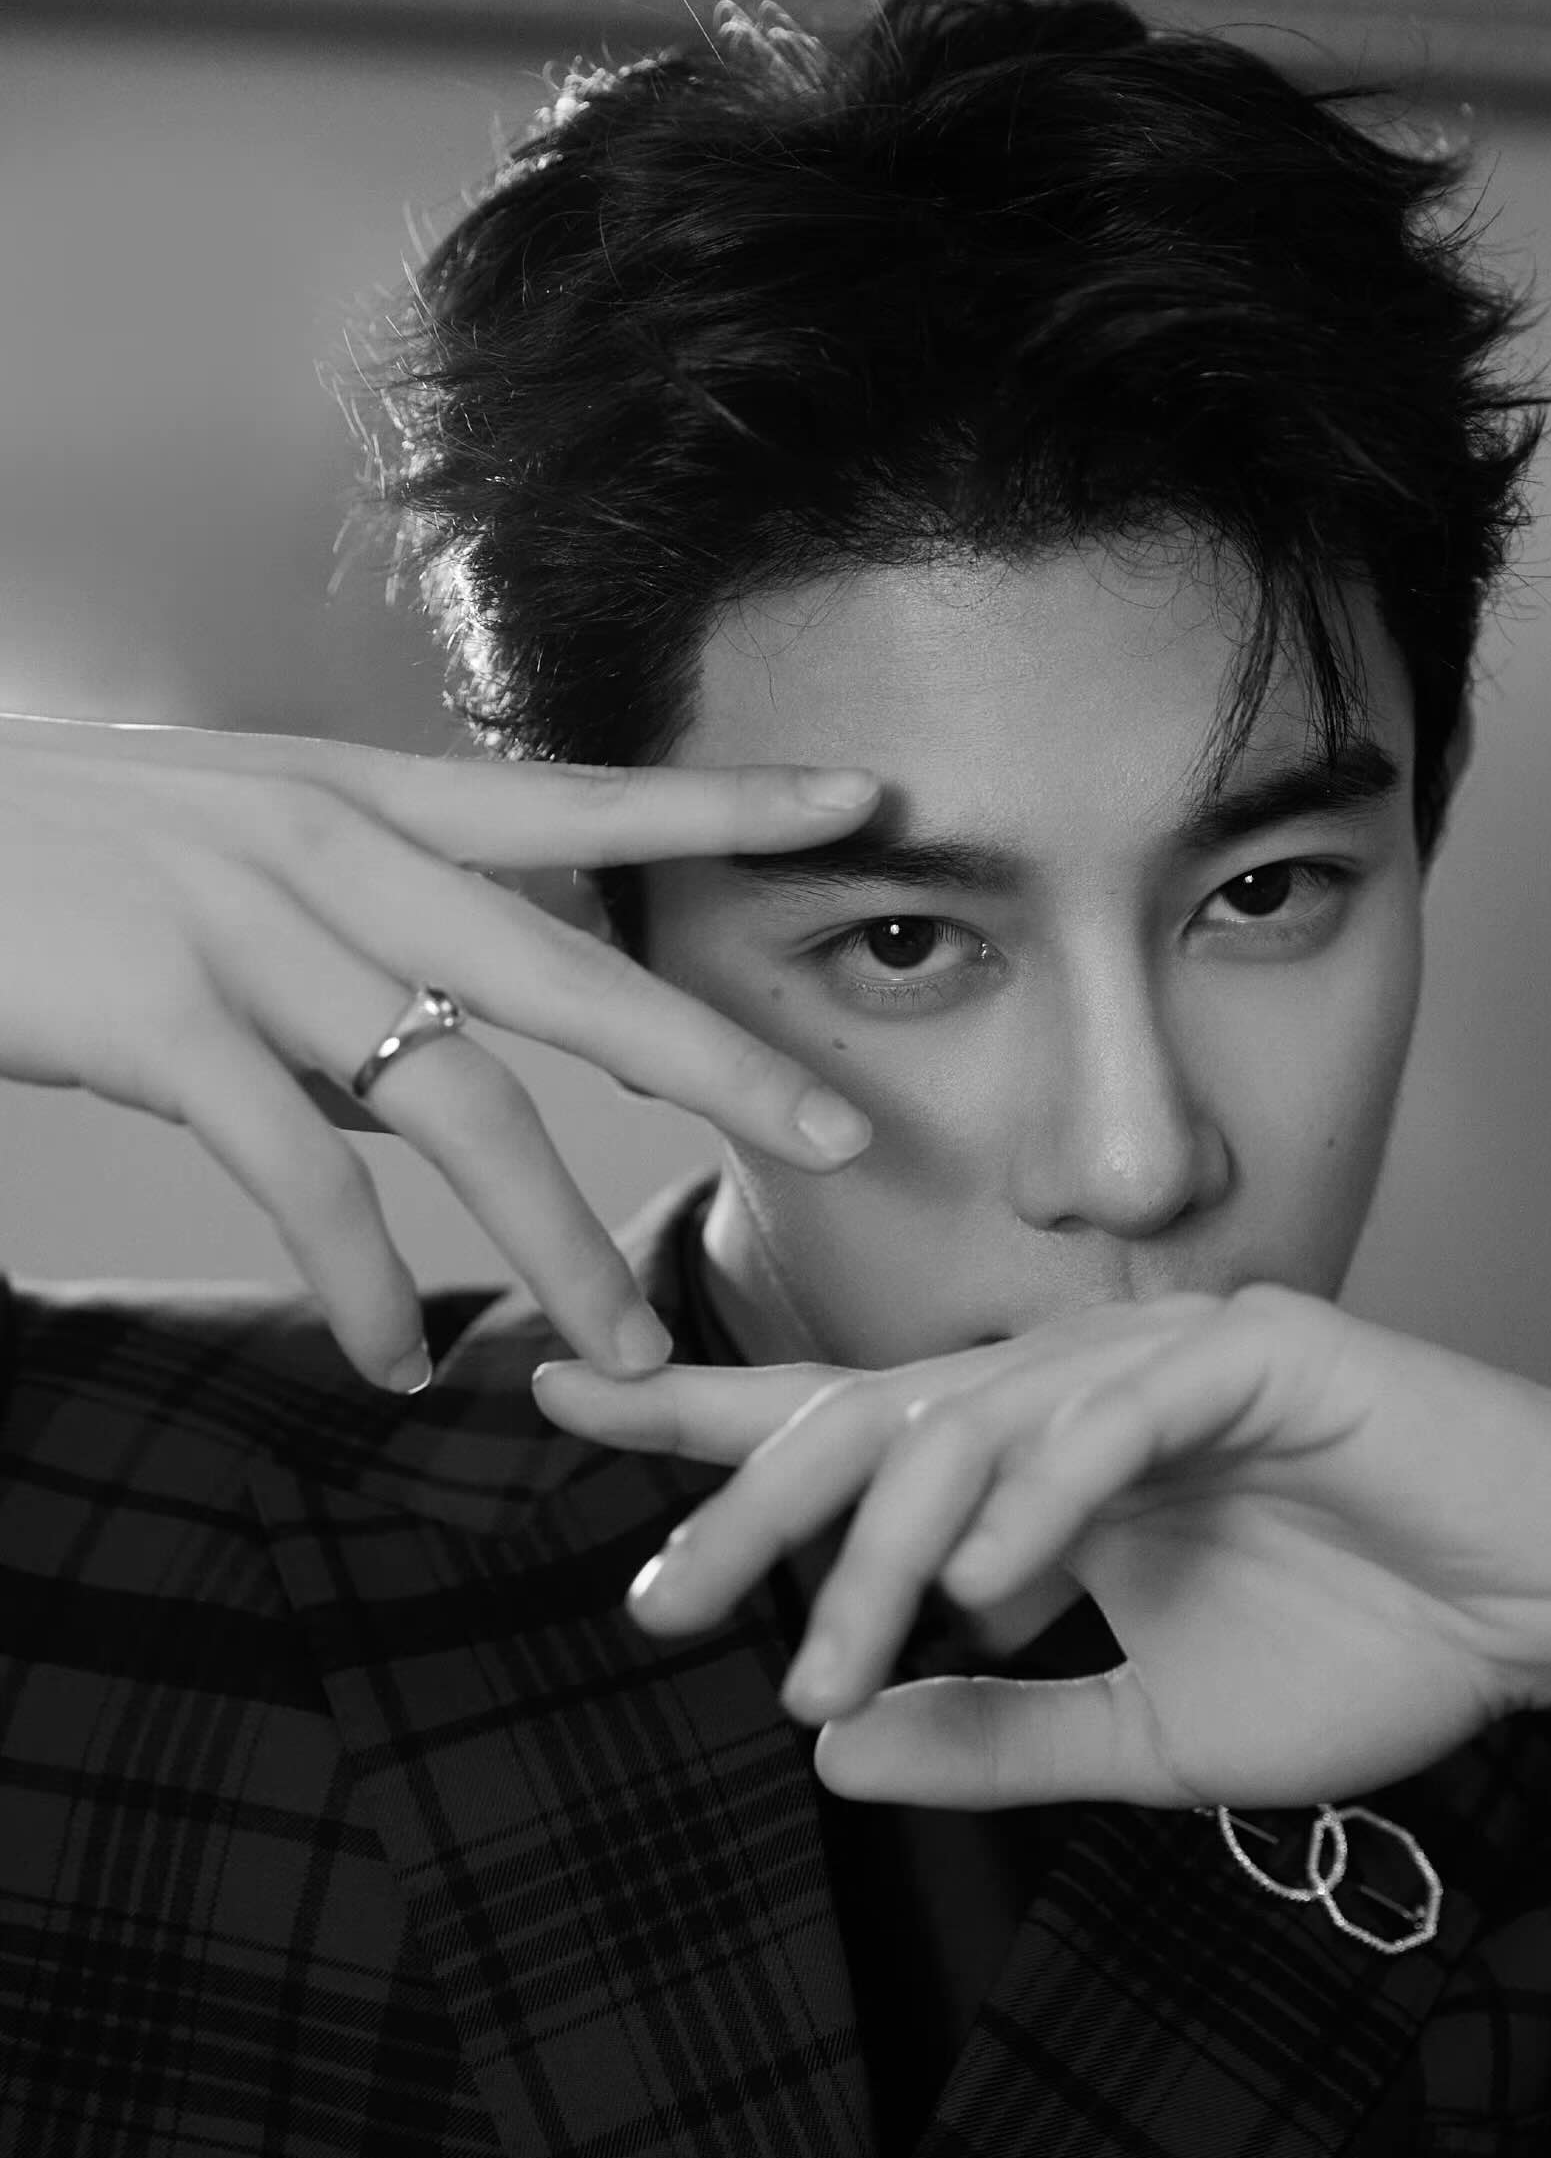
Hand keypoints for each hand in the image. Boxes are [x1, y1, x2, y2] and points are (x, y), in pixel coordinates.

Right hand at [0, 713, 879, 1390]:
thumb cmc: (45, 858)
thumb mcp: (221, 857)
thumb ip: (346, 950)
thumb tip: (436, 1066)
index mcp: (351, 796)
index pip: (573, 797)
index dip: (721, 804)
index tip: (862, 800)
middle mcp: (323, 849)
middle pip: (566, 972)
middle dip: (713, 1061)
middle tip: (838, 1134)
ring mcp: (241, 928)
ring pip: (457, 1103)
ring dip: (554, 1241)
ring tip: (626, 1347)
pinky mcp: (155, 1018)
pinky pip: (302, 1180)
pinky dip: (362, 1286)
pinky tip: (395, 1361)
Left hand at [530, 1288, 1550, 1807]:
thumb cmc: (1373, 1649)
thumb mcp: (1152, 1733)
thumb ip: (999, 1736)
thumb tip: (836, 1761)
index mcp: (1043, 1464)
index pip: (847, 1425)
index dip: (701, 1411)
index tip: (555, 1395)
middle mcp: (1082, 1386)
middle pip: (870, 1413)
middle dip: (750, 1502)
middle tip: (663, 1605)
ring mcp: (1166, 1353)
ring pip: (973, 1414)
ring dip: (884, 1542)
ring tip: (826, 1660)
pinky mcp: (1264, 1345)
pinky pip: (1115, 1409)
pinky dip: (1042, 1489)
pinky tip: (990, 1581)